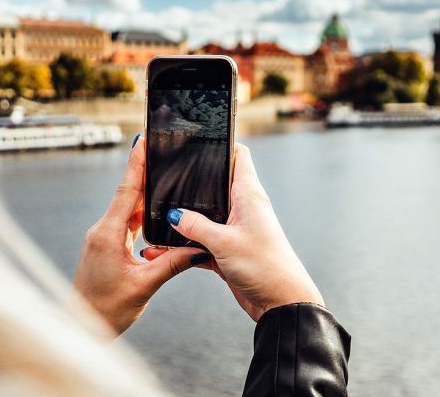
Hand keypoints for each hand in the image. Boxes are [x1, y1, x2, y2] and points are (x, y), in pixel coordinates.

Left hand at [74, 135, 205, 335]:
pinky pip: (126, 222)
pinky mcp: (105, 246)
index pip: (127, 191)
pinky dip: (142, 213)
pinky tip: (156, 208)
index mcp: (108, 235)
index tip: (144, 139)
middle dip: (145, 171)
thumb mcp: (145, 286)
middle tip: (161, 149)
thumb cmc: (105, 310)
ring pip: (128, 208)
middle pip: (128, 194)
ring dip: (145, 193)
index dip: (137, 164)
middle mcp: (102, 231)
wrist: (81, 327)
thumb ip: (172, 264)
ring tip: (164, 174)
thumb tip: (199, 248)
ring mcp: (102, 237)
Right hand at [142, 143, 323, 320]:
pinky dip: (186, 246)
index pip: (238, 156)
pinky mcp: (229, 251)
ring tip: (158, 216)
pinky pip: (202, 243)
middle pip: (215, 185)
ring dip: (185, 220)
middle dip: (192, 182)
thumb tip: (175, 213)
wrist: (281, 303)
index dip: (221, 144)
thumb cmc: (265, 267)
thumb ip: (195, 225)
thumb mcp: (224, 242)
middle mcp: (243, 209)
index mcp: (249, 195)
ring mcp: (236, 230)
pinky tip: (164, 250)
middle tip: (165, 176)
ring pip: (205, 217)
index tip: (198, 137)